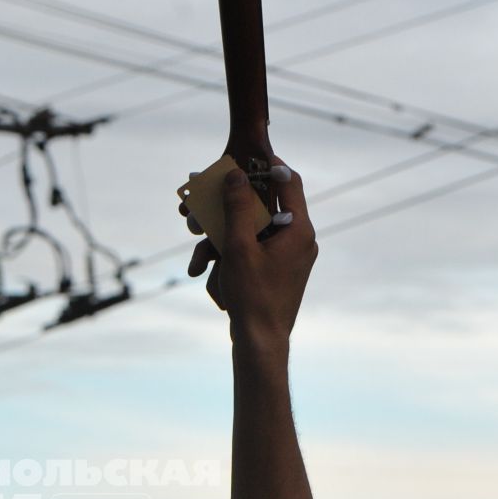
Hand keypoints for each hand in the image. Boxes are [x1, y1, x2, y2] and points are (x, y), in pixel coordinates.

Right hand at [187, 165, 316, 346]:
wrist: (261, 342)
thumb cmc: (252, 297)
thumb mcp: (239, 247)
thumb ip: (238, 207)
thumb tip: (236, 175)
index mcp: (299, 229)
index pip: (289, 182)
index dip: (268, 165)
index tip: (246, 156)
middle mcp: (299, 240)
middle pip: (264, 209)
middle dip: (230, 211)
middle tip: (206, 204)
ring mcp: (290, 257)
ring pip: (254, 234)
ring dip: (223, 242)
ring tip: (198, 262)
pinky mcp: (278, 272)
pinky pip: (254, 253)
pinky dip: (231, 259)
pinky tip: (208, 275)